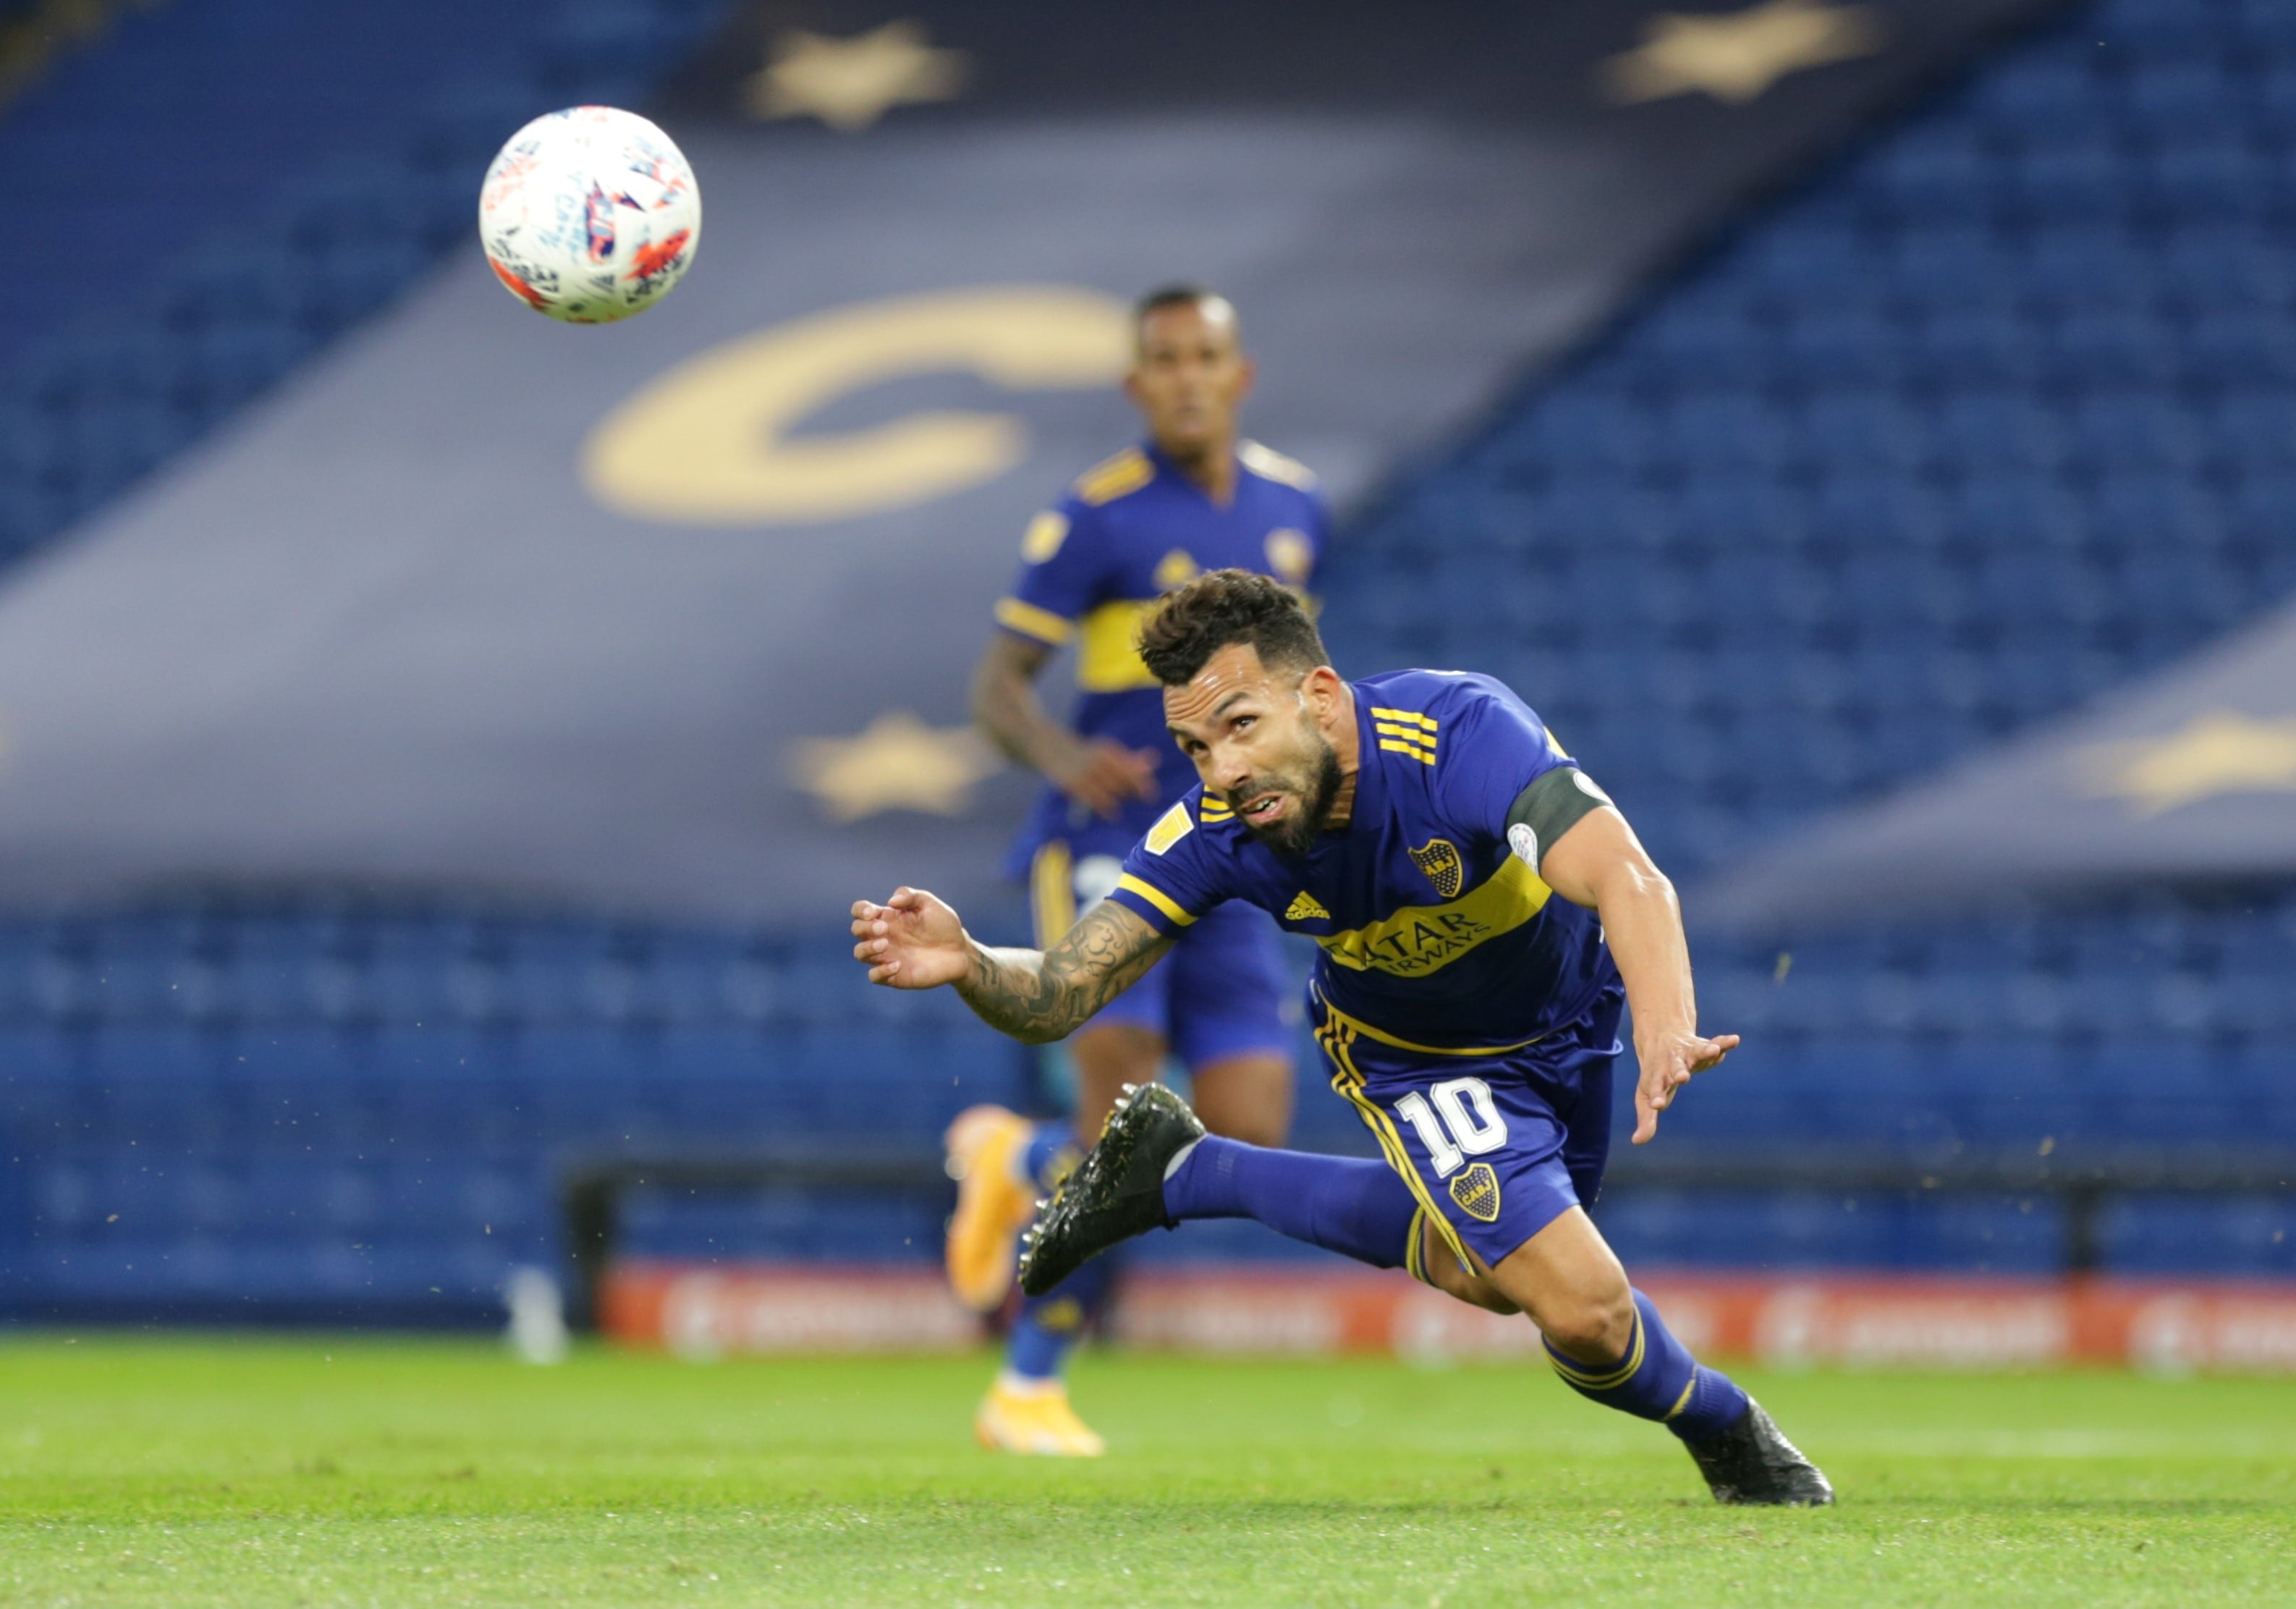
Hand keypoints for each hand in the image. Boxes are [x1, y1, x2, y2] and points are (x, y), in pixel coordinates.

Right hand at [850, 887, 973, 988]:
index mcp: (888, 917)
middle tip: (884, 928)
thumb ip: (910, 896)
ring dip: (867, 948)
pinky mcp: (895, 976)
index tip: (874, 912)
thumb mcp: (930, 904)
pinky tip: (898, 964)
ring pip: (860, 953)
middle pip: (857, 930)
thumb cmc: (944, 925)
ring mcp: (887, 956)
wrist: (960, 951)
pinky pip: (874, 976)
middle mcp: (884, 936)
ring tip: (886, 944)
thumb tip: (891, 902)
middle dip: (865, 928)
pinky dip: (880, 971)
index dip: (861, 910)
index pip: (860, 911)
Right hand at [1049, 737, 1159, 819]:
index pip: (1132, 770)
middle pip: (1124, 782)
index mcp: (1109, 751)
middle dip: (1131, 792)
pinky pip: (1097, 801)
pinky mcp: (1075, 784)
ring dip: (1118, 800)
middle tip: (1134, 797)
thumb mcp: (1108, 753)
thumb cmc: (1087, 754)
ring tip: (1117, 804)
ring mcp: (1087, 772)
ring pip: (1112, 792)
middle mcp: (1099, 760)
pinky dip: (1107, 809)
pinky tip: (1112, 814)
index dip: (1144, 785)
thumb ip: (1131, 759)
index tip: (1152, 797)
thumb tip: (1155, 760)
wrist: (1053, 749)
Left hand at [1630, 1027, 1738, 1144]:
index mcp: (1657, 1077)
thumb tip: (1637, 1141)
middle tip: (1682, 1077)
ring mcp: (1687, 1053)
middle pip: (1675, 1067)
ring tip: (1714, 1051)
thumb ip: (1646, 1118)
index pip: (1656, 1088)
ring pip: (1696, 1052)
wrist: (1658, 1037)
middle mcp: (1672, 1063)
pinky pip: (1715, 1043)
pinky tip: (1734, 1040)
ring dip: (1704, 1052)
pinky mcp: (1701, 1046)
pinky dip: (1723, 1043)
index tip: (1657, 1105)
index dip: (1657, 1096)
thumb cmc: (1654, 1075)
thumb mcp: (1647, 1096)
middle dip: (1679, 1071)